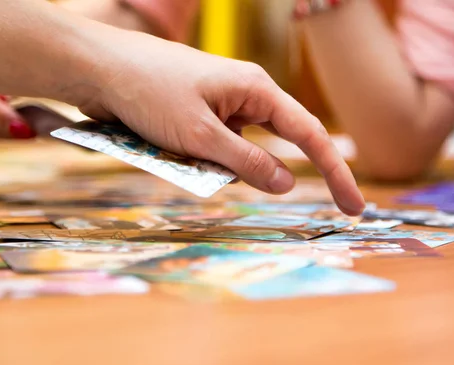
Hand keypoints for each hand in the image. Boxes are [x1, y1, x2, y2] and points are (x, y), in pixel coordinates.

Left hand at [77, 32, 364, 214]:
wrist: (99, 69)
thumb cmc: (149, 92)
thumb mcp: (200, 136)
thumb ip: (246, 163)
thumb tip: (287, 185)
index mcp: (256, 89)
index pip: (309, 135)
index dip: (336, 173)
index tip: (354, 205)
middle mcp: (246, 95)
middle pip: (282, 141)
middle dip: (282, 172)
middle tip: (319, 204)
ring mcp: (222, 105)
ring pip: (242, 149)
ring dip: (225, 164)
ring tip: (179, 150)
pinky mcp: (201, 115)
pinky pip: (217, 147)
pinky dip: (206, 160)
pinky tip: (174, 152)